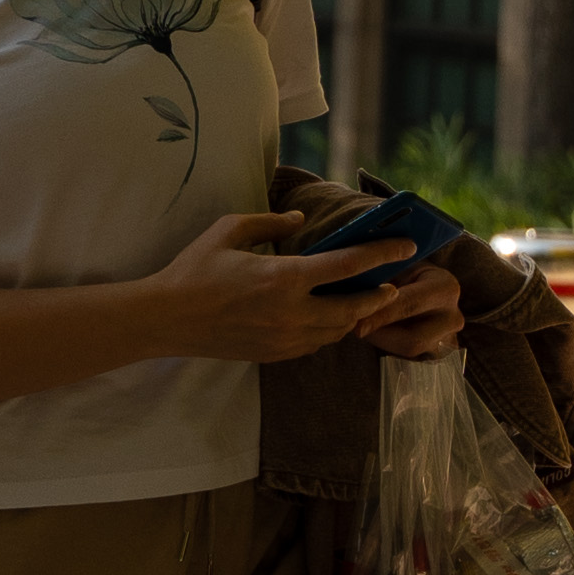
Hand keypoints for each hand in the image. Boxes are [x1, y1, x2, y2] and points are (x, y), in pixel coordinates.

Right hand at [156, 210, 469, 368]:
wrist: (167, 320)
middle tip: (392, 281)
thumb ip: (270, 223)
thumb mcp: (229, 230)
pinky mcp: (276, 355)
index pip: (347, 265)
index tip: (406, 247)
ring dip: (355, 314)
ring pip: (338, 330)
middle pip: (354, 306)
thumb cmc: (195, 269)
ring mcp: (285, 339)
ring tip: (365, 299)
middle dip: (379, 293)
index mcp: (283, 277)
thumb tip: (301, 220)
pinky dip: (330, 330)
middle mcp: (291, 312)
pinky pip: (316, 343)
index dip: (382, 254)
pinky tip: (328, 317)